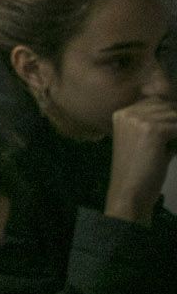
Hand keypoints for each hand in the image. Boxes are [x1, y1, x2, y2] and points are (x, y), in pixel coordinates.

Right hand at [105, 97, 176, 224]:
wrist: (130, 191)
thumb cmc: (139, 171)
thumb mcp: (144, 142)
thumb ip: (159, 127)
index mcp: (121, 114)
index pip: (154, 102)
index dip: (170, 115)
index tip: (173, 131)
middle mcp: (128, 113)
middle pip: (165, 106)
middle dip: (176, 122)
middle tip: (174, 141)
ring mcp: (139, 120)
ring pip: (174, 115)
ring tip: (174, 146)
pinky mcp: (153, 130)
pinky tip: (175, 149)